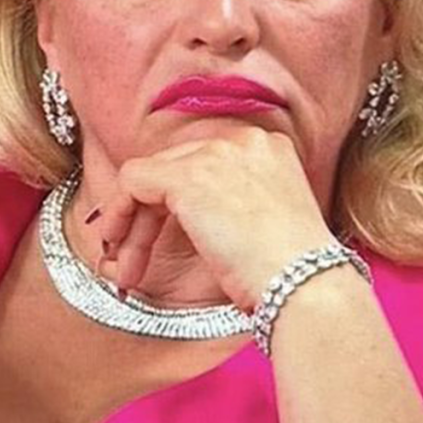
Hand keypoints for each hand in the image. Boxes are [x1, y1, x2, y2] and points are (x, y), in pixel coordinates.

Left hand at [93, 127, 337, 310]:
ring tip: (125, 268)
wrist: (304, 283)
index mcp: (267, 147)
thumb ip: (233, 205)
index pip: (201, 161)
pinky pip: (132, 183)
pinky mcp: (188, 176)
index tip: (160, 236)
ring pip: (149, 177)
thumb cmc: (292, 272)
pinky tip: (121, 250)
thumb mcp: (267, 224)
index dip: (173, 201)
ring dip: (130, 225)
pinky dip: (118, 215)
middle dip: (147, 217)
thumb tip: (191, 217)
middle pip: (173, 168)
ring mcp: (215, 153)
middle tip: (133, 259)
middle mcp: (242, 139)